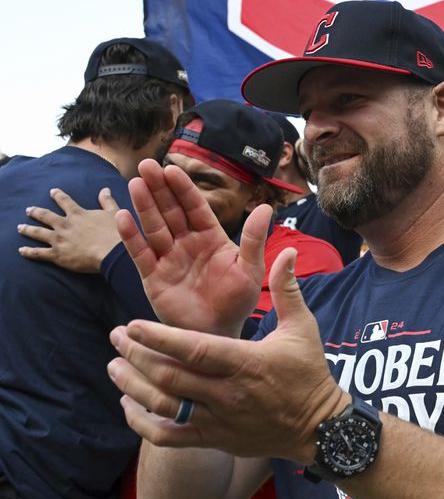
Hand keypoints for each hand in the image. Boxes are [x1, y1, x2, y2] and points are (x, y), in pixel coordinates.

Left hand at [18, 187, 121, 271]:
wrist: (112, 252)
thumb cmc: (116, 232)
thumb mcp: (114, 212)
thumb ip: (107, 201)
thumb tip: (105, 189)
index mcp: (78, 214)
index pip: (65, 201)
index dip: (58, 195)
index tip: (52, 191)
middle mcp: (65, 225)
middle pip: (46, 216)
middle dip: (36, 212)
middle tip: (28, 210)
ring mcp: (59, 239)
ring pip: (39, 233)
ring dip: (28, 229)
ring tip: (20, 227)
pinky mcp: (57, 254)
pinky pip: (39, 253)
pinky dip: (29, 251)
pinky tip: (21, 250)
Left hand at [107, 247, 347, 459]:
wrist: (318, 428)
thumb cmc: (308, 372)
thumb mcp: (302, 327)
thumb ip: (287, 289)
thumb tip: (289, 251)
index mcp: (245, 362)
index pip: (193, 350)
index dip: (159, 338)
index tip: (131, 324)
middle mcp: (226, 393)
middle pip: (169, 376)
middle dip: (136, 356)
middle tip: (114, 337)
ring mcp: (218, 420)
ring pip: (163, 406)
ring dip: (132, 386)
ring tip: (113, 366)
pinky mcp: (214, 439)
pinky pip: (168, 437)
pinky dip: (142, 423)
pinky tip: (128, 405)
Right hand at [118, 159, 270, 334]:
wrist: (220, 333)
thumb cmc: (237, 301)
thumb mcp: (250, 269)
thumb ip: (254, 239)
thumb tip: (266, 207)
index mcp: (210, 237)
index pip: (195, 206)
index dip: (183, 188)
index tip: (172, 168)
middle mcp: (186, 243)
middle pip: (170, 210)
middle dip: (159, 188)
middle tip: (146, 164)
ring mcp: (168, 259)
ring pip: (154, 227)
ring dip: (144, 206)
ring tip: (135, 183)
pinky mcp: (153, 278)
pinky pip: (141, 254)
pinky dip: (131, 237)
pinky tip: (123, 217)